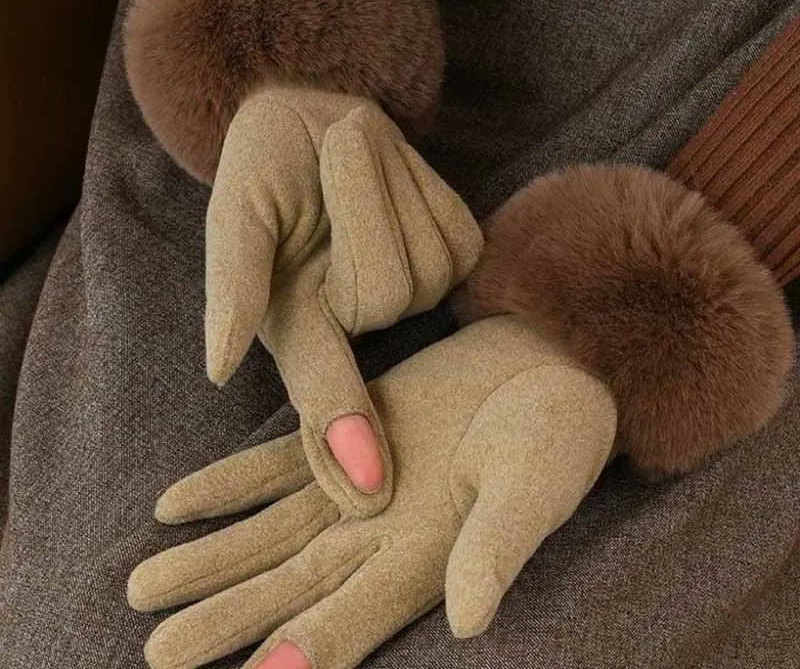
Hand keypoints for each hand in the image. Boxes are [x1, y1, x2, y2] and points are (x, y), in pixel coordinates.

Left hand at [128, 315, 616, 668]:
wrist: (544, 361)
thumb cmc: (558, 431)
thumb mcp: (535, 484)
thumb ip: (499, 545)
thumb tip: (469, 618)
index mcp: (426, 554)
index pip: (353, 617)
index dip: (303, 653)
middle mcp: (380, 529)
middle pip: (291, 584)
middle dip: (226, 616)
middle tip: (157, 652)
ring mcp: (357, 479)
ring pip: (271, 528)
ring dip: (210, 556)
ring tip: (143, 586)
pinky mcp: (347, 427)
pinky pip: (277, 462)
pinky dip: (228, 483)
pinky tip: (175, 503)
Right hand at [206, 85, 482, 515]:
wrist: (322, 120)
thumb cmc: (268, 165)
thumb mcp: (239, 208)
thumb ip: (233, 283)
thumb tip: (217, 368)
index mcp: (298, 325)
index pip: (323, 389)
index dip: (341, 437)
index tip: (366, 490)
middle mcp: (360, 324)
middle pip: (388, 289)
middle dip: (360, 204)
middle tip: (332, 154)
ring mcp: (417, 294)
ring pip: (428, 259)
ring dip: (387, 187)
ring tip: (355, 165)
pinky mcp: (457, 257)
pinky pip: (459, 233)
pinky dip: (423, 187)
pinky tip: (394, 182)